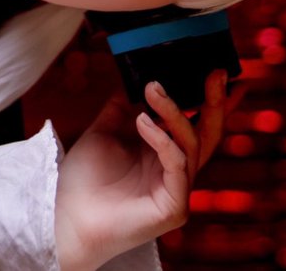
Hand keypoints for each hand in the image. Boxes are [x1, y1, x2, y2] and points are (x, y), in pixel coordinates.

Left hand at [52, 70, 240, 270]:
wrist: (66, 215)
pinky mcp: (174, 208)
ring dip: (174, 111)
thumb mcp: (104, 132)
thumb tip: (135, 78)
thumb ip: (122, 107)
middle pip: (208, 134)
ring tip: (153, 88)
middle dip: (216, 102)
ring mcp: (178, 190)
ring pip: (192, 144)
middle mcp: (176, 171)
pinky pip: (177, 164)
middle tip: (216, 72)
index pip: (196, 123)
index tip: (219, 71)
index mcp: (164, 154)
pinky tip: (141, 121)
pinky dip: (162, 138)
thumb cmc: (84, 179)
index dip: (211, 100)